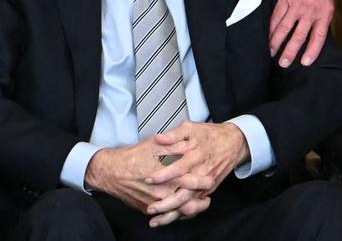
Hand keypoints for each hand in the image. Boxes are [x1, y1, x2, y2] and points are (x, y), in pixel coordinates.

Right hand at [84, 138, 202, 221]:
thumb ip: (176, 145)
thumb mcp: (156, 146)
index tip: (212, 178)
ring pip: (177, 212)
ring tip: (200, 205)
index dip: (203, 181)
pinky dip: (175, 214)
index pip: (191, 181)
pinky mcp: (147, 209)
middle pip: (186, 202)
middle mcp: (162, 194)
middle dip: (199, 201)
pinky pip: (165, 215)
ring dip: (190, 210)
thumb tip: (192, 144)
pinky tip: (182, 210)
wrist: (112, 172)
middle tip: (209, 198)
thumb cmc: (133, 157)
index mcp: (167, 176)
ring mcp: (154, 204)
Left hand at [145, 122, 248, 225]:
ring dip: (172, 213)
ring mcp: (206, 185)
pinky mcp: (208, 190)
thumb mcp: (192, 128)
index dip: (163, 175)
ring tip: (155, 220)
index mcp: (197, 156)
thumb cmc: (210, 134)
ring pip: (188, 204)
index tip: (148, 179)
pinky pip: (195, 206)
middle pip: (184, 194)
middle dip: (166, 204)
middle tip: (150, 208)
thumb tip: (157, 138)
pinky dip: (182, 214)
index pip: (179, 168)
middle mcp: (202, 173)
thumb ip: (174, 134)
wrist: (234, 143)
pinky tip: (169, 218)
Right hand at [269, 0, 333, 67]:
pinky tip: (266, 35)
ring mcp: (296, 5)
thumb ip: (320, 22)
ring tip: (271, 52)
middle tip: (283, 63)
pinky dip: (270, 27)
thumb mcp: (327, 6)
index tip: (305, 63)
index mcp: (323, 14)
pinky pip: (276, 16)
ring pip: (284, 27)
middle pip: (299, 35)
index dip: (312, 51)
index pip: (318, 37)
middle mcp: (309, 11)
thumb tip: (312, 42)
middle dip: (290, 51)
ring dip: (276, 42)